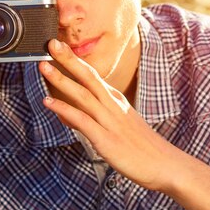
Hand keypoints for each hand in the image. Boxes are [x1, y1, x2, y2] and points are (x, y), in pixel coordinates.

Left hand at [39, 39, 178, 191]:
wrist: (166, 165)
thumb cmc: (141, 147)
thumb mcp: (116, 125)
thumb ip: (89, 118)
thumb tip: (65, 113)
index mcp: (115, 100)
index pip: (92, 75)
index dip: (75, 60)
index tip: (59, 46)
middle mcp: (112, 105)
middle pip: (88, 77)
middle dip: (68, 59)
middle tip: (51, 43)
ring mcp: (109, 121)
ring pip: (83, 95)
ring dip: (62, 80)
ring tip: (44, 67)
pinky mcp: (106, 139)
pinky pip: (82, 121)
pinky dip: (64, 110)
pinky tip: (47, 103)